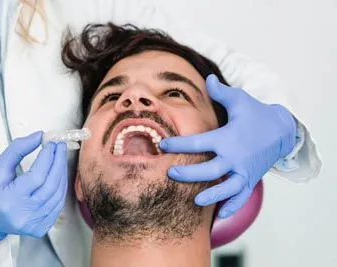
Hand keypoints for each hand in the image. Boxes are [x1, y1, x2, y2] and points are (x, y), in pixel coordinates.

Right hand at [0, 132, 67, 241]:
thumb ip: (18, 149)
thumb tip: (40, 135)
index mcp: (10, 200)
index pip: (37, 176)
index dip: (47, 158)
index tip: (52, 143)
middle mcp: (24, 214)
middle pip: (51, 185)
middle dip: (59, 162)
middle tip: (61, 146)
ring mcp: (35, 224)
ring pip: (58, 194)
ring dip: (62, 173)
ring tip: (60, 157)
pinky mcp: (42, 228)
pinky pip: (58, 204)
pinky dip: (61, 187)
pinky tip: (58, 174)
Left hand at [160, 74, 295, 217]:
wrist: (283, 130)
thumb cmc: (256, 114)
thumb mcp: (240, 100)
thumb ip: (221, 92)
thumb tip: (207, 78)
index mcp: (228, 138)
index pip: (198, 142)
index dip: (178, 144)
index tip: (163, 145)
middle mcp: (235, 157)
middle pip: (209, 170)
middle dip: (188, 173)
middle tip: (170, 173)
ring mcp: (244, 171)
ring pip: (226, 188)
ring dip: (211, 196)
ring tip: (195, 201)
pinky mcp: (251, 179)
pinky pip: (242, 197)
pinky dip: (232, 206)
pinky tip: (220, 214)